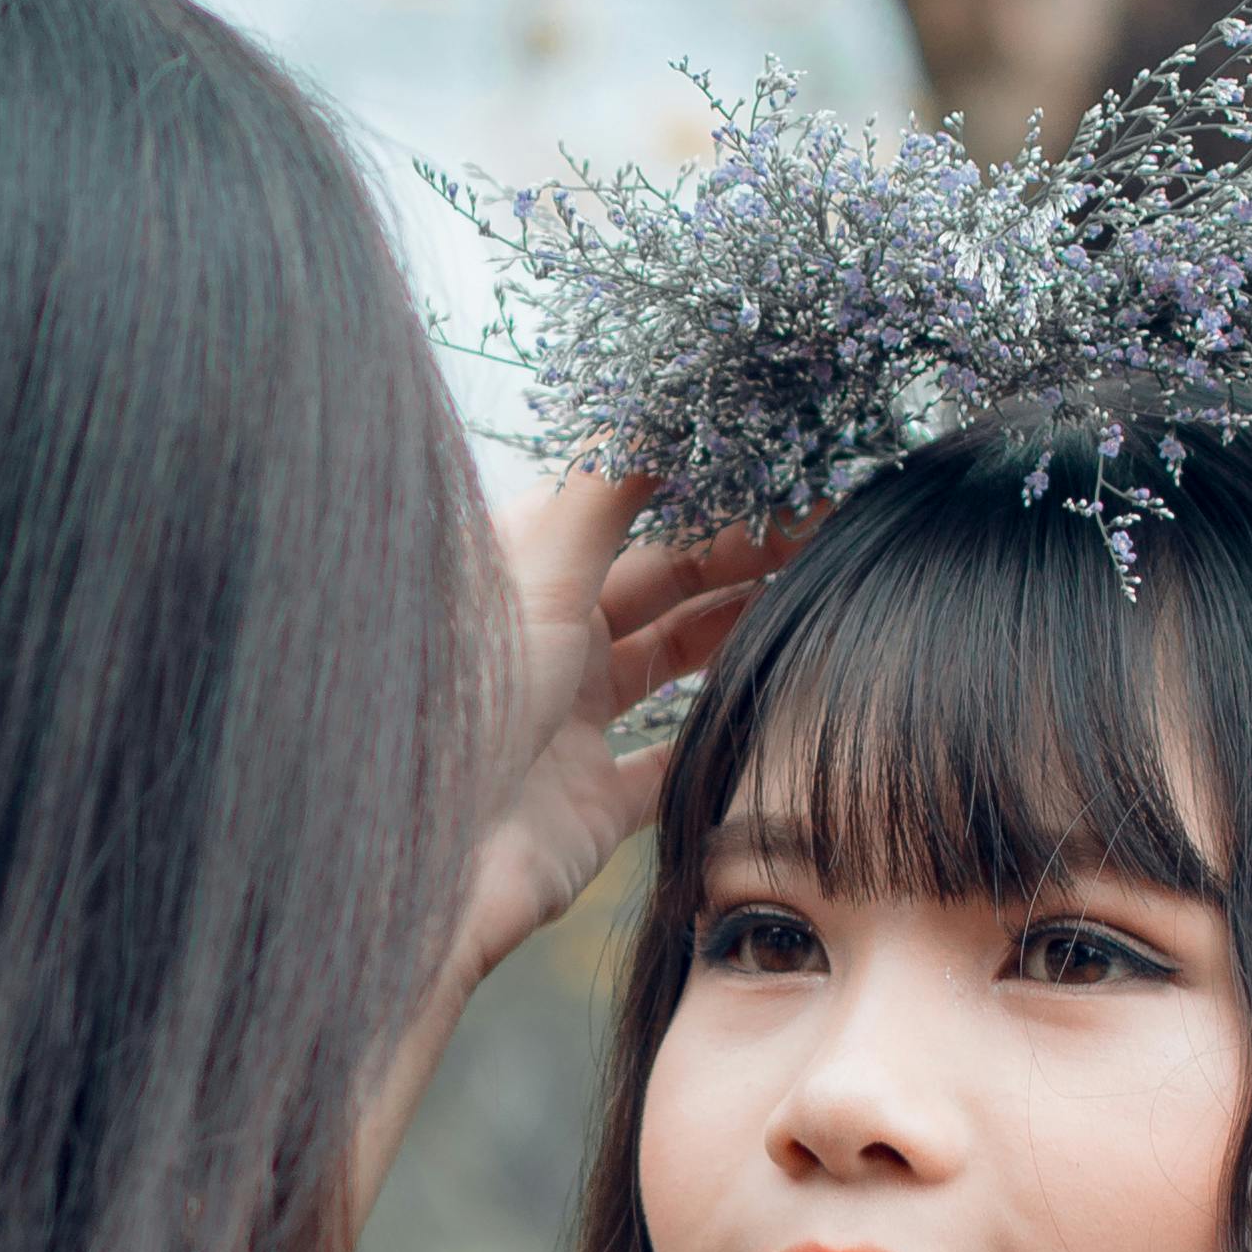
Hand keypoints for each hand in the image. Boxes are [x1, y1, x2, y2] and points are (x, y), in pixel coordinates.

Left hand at [354, 470, 797, 1219]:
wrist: (418, 867)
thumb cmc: (457, 702)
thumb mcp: (534, 567)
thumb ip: (603, 480)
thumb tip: (655, 384)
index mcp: (521, 575)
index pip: (627, 507)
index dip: (700, 480)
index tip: (775, 454)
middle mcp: (545, 644)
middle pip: (663, 581)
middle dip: (744, 548)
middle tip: (832, 522)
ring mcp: (566, 728)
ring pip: (674, 662)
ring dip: (744, 628)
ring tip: (826, 592)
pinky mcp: (589, 809)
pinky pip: (670, 766)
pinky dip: (722, 738)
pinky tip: (778, 705)